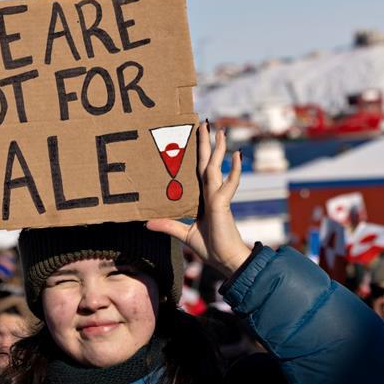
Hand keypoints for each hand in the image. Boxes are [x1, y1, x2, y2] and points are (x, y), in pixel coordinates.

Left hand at [147, 120, 251, 276]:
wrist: (225, 260)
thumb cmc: (210, 247)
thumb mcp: (183, 234)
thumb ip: (168, 225)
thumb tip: (147, 222)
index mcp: (203, 197)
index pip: (198, 170)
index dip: (197, 154)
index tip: (195, 136)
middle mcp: (211, 193)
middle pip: (207, 162)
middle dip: (206, 143)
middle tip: (205, 122)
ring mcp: (218, 196)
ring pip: (216, 167)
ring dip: (218, 148)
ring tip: (219, 131)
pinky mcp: (223, 203)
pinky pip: (229, 183)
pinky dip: (234, 170)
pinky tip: (236, 154)